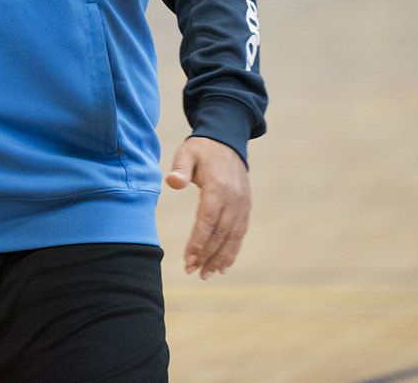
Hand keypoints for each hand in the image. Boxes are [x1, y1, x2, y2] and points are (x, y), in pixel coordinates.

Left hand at [165, 136, 250, 278]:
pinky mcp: (245, 208)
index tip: (188, 259)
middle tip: (192, 271)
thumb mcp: (187, 152)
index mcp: (218, 186)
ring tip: (206, 275)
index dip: (199, 241)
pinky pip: (240, 233)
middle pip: (220, 233)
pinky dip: (233, 251)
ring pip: (232, 237)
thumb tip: (173, 182)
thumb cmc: (202, 150)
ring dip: (220, 258)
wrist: (227, 142)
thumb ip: (180, 168)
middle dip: (207, 255)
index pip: (208, 219)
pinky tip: (223, 266)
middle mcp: (233, 198)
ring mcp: (242, 204)